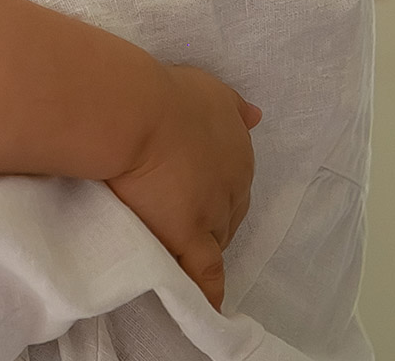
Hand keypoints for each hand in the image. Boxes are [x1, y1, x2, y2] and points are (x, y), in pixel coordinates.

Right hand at [106, 64, 262, 310]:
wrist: (138, 113)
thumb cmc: (165, 95)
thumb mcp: (209, 90)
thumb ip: (231, 107)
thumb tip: (256, 116)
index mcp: (237, 150)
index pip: (233, 182)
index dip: (215, 190)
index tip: (197, 192)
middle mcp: (233, 184)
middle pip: (229, 214)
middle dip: (214, 220)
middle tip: (186, 222)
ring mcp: (211, 213)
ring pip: (218, 241)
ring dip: (205, 248)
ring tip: (185, 257)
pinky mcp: (187, 236)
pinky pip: (204, 272)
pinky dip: (208, 289)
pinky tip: (207, 304)